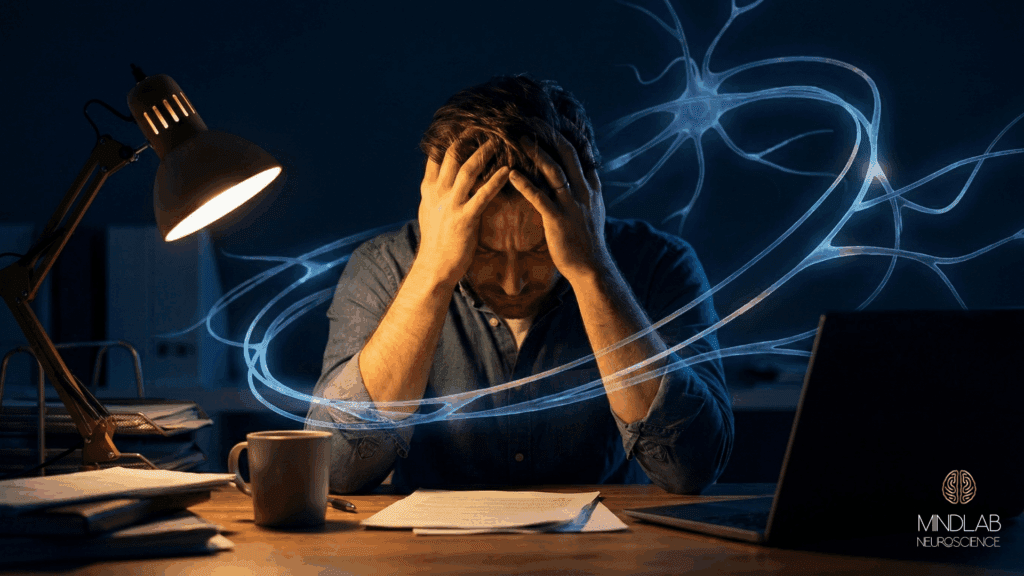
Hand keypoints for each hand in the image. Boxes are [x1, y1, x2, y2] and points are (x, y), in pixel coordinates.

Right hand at [416, 137, 508, 287]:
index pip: (436, 155)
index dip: (449, 137)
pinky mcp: (465, 219)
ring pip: (468, 170)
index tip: (463, 124)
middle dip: (467, 137)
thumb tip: (438, 175)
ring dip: (484, 153)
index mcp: (429, 189)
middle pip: (452, 155)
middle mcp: (437, 193)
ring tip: (499, 140)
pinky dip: (495, 180)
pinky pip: (482, 195)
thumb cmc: (436, 241)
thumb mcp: (428, 210)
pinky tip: (508, 170)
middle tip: (484, 123)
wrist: (435, 267)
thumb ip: (434, 191)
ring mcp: (450, 205)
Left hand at [509, 128, 610, 282]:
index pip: (581, 153)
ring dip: (536, 153)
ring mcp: (572, 205)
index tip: (553, 118)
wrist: (591, 267)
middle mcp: (583, 191)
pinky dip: (525, 184)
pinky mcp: (558, 220)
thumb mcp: (594, 210)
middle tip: (532, 119)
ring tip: (519, 138)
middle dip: (550, 134)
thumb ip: (588, 189)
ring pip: (554, 171)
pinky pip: (540, 197)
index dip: (567, 133)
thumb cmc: (588, 240)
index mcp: (591, 187)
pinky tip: (511, 174)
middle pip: (567, 154)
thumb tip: (586, 173)